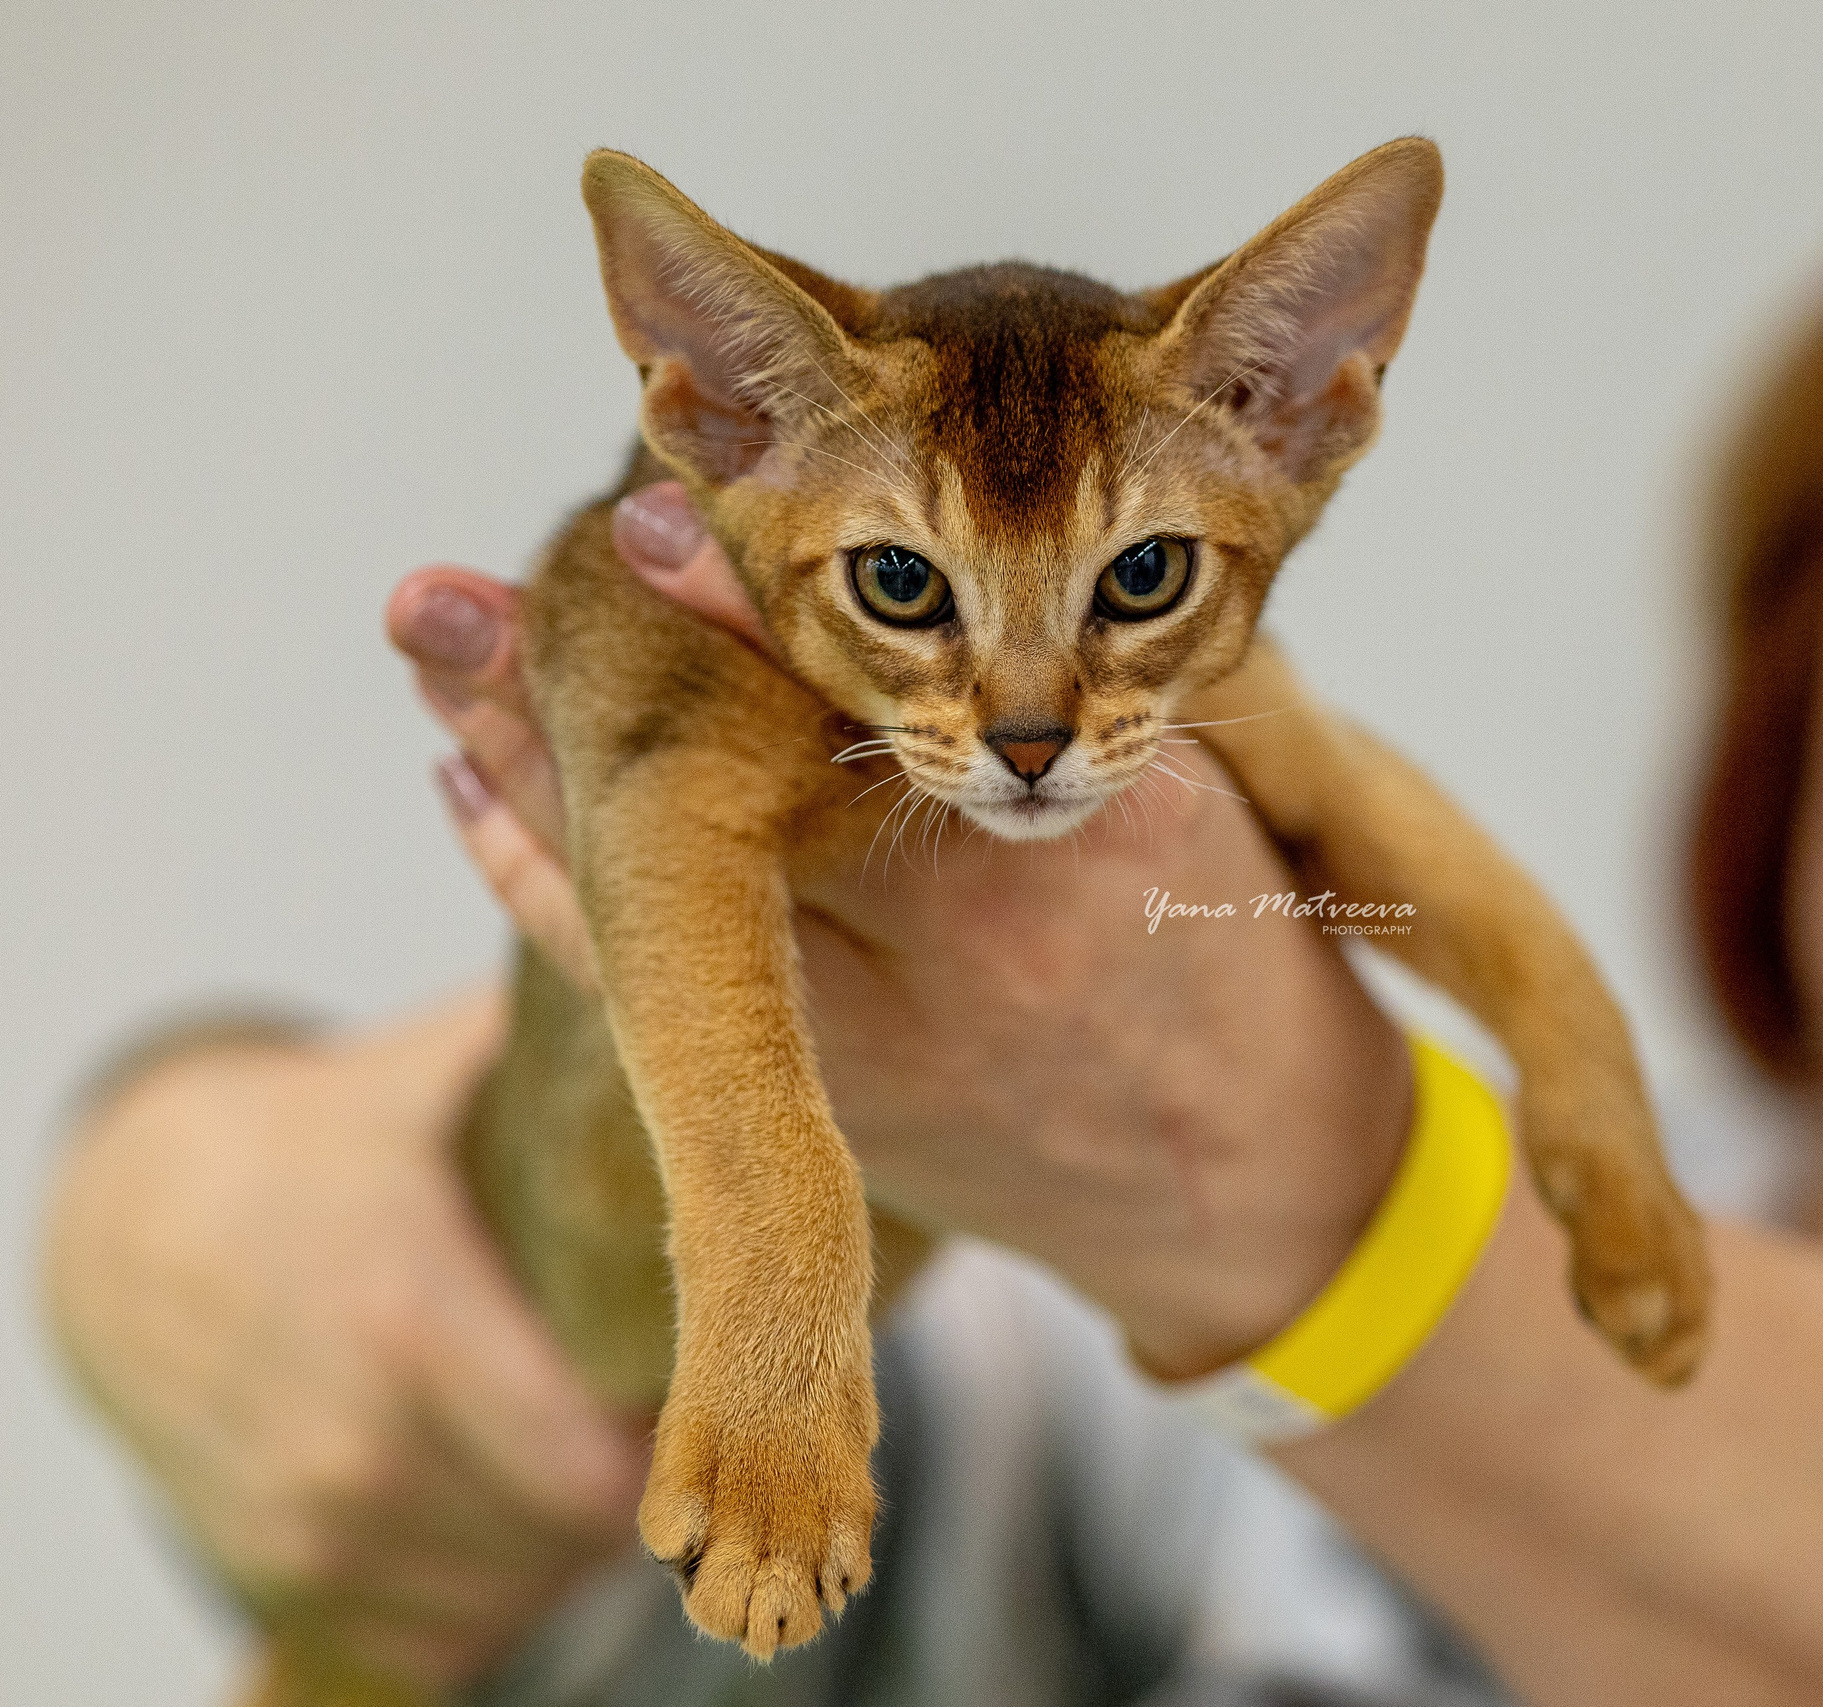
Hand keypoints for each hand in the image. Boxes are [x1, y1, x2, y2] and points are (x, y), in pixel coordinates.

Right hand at [41, 992, 648, 1687]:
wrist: (139, 1229)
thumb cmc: (331, 1142)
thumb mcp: (438, 1072)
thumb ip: (571, 1016)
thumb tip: (691, 968)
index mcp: (404, 1318)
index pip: (594, 1466)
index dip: (678, 1434)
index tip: (715, 1377)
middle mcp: (350, 1445)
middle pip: (571, 1533)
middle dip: (640, 1477)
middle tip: (674, 1407)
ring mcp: (311, 1527)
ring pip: (516, 1588)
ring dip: (571, 1534)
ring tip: (595, 1438)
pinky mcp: (285, 1579)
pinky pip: (445, 1627)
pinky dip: (496, 1580)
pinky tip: (513, 1492)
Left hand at [387, 483, 1411, 1377]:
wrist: (1264, 1187)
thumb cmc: (1243, 944)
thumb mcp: (1214, 780)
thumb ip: (1086, 664)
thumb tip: (905, 545)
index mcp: (1092, 836)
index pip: (892, 698)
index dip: (746, 615)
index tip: (639, 512)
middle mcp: (974, 946)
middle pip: (743, 790)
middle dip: (603, 669)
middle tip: (452, 591)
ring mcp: (890, 1049)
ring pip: (672, 895)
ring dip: (534, 756)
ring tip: (430, 630)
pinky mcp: (834, 1115)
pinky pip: (661, 1000)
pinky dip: (553, 881)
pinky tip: (470, 777)